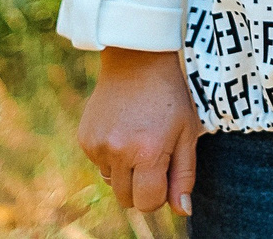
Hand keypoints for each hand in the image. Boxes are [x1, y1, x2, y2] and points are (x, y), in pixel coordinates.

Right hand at [78, 47, 199, 215]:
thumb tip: (182, 210)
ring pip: (112, 184)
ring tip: (138, 139)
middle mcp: (118, 152)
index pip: (148, 203)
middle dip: (142, 187)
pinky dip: (111, 157)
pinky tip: (123, 130)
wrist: (137, 61)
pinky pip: (99, 165)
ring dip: (125, 173)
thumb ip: (184, 176)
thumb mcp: (187, 134)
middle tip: (153, 156)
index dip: (159, 194)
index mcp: (148, 153)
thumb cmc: (170, 98)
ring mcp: (97, 146)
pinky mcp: (85, 139)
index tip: (165, 174)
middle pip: (127, 200)